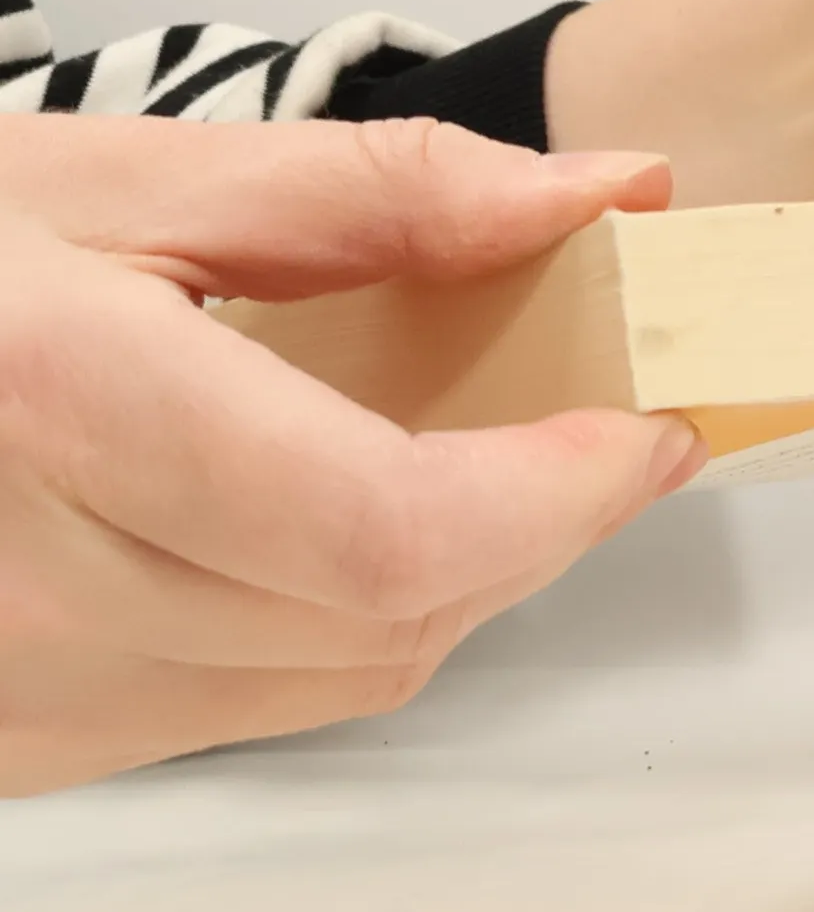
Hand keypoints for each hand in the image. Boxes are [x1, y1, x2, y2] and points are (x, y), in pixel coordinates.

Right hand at [0, 115, 703, 796]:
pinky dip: (355, 612)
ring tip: (484, 459)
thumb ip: (384, 189)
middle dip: (538, 525)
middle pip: (396, 615)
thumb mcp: (127, 173)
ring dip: (462, 571)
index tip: (652, 427)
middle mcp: (40, 591)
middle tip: (596, 425)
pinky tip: (342, 520)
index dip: (560, 496)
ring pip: (350, 673)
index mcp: (66, 411)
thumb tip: (603, 195)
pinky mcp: (33, 738)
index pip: (389, 531)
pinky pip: (266, 699)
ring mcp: (30, 692)